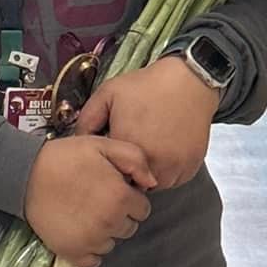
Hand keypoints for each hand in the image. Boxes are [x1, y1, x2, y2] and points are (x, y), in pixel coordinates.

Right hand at [24, 134, 154, 266]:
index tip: (112, 188)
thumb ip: (134, 158)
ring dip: (104, 231)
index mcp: (121, 198)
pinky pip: (93, 260)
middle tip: (96, 198)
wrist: (25, 174)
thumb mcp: (102, 144)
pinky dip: (89, 249)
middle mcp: (110, 223)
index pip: (142, 209)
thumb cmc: (65, 157)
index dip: (129, 197)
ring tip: (84, 211)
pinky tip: (79, 230)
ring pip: (112, 243)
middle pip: (129, 228)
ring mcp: (92, 241)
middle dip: (118, 214)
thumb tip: (152, 183)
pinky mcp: (73, 252)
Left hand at [76, 60, 218, 191]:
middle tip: (131, 143)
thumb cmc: (146, 86)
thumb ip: (86, 120)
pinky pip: (173, 181)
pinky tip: (164, 147)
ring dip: (147, 173)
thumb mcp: (107, 94)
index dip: (107, 162)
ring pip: (152, 185)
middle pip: (130, 182)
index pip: (108, 171)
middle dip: (126, 170)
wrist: (188, 81)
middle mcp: (152, 163)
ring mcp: (174, 168)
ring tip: (148, 144)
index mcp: (128, 146)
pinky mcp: (190, 169)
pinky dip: (166, 170)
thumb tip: (76, 143)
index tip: (111, 148)